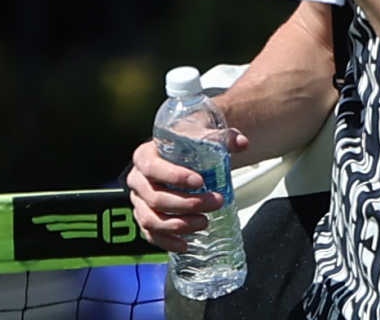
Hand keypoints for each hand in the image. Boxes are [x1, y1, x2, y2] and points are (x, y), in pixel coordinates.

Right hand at [126, 133, 248, 252]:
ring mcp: (139, 201)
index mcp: (144, 156)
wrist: (181, 153)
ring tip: (204, 223)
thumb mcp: (203, 135)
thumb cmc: (188, 145)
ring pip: (151, 219)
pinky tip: (186, 244)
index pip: (153, 168)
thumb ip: (224, 137)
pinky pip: (150, 235)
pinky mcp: (145, 217)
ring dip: (179, 225)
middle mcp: (137, 180)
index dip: (174, 177)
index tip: (200, 182)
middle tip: (216, 202)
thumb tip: (242, 143)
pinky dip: (167, 242)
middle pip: (156, 198)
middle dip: (187, 204)